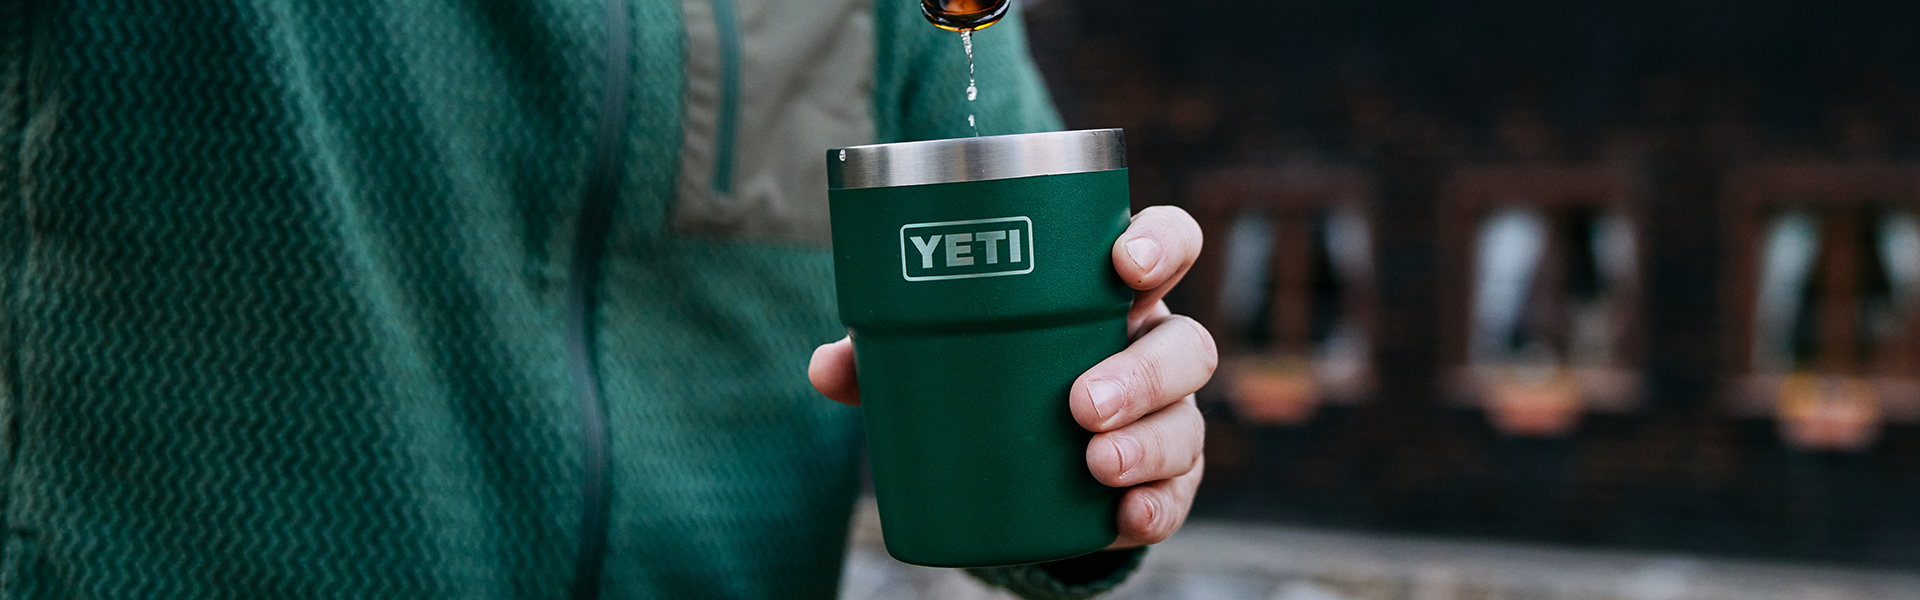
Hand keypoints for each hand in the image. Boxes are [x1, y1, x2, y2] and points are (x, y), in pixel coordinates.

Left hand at [809, 205, 1213, 548]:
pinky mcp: (1164, 481)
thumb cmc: (991, 371)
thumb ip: (889, 354)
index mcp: (1111, 294)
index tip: (1124, 264)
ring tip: (1095, 463)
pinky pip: (1177, 496)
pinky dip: (1154, 507)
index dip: (1160, 245)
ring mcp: (1168, 415)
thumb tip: (826, 366)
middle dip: (1142, 373)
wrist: (1022, 458)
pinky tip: (1126, 516)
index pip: (1166, 246)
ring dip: (1148, 443)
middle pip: (1186, 346)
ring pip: (1186, 423)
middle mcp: (1153, 347)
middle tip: (1080, 403)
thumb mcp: (946, 353)